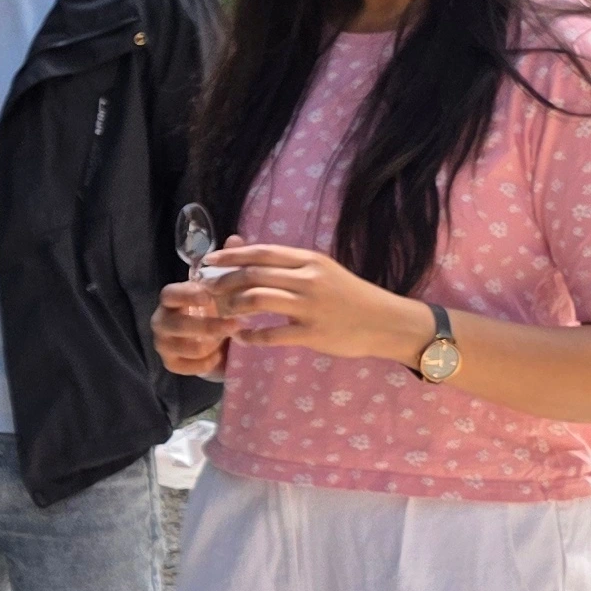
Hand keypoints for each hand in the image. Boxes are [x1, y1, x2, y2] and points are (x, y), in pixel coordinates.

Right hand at [154, 273, 236, 378]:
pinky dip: (209, 362)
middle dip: (209, 327)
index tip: (208, 299)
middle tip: (234, 325)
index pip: (170, 295)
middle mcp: (160, 322)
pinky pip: (192, 366)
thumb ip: (218, 291)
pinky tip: (218, 355)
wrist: (203, 334)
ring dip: (212, 345)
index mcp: (169, 300)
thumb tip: (237, 293)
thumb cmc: (209, 308)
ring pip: (189, 348)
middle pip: (180, 325)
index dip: (187, 296)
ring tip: (224, 339)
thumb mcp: (212, 295)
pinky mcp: (170, 363)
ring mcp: (162, 344)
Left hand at [201, 239, 435, 364]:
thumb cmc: (348, 296)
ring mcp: (310, 306)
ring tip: (221, 313)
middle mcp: (307, 279)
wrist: (385, 321)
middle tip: (206, 290)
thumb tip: (249, 253)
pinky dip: (251, 336)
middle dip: (223, 282)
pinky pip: (272, 334)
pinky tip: (241, 337)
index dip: (230, 256)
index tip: (208, 261)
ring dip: (232, 306)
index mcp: (308, 260)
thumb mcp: (321, 270)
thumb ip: (288, 264)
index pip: (261, 252)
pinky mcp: (312, 333)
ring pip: (257, 300)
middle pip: (253, 275)